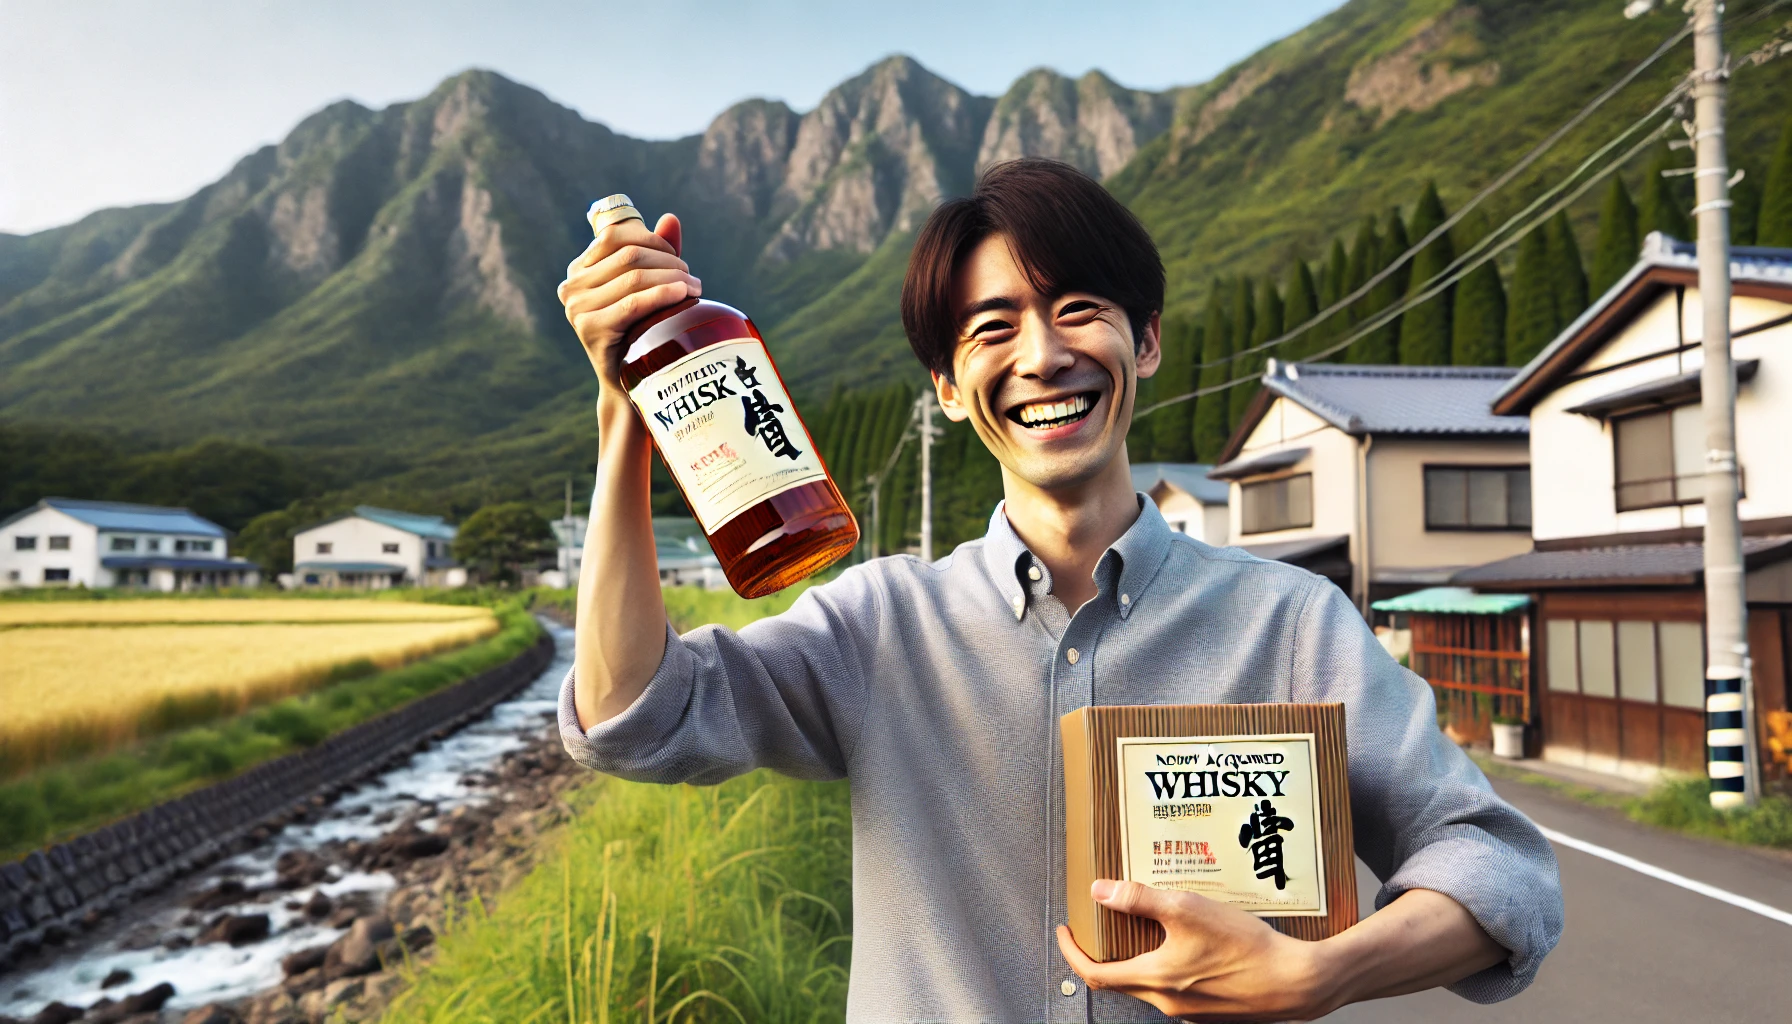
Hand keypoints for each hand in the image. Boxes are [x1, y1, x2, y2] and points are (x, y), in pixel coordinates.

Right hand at [557, 212, 700, 391]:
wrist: (629, 383)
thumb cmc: (641, 331)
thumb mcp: (648, 287)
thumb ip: (656, 253)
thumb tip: (670, 218)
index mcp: (580, 269)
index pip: (617, 235)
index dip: (652, 240)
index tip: (677, 257)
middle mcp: (572, 285)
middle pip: (628, 255)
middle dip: (668, 261)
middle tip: (692, 278)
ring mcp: (577, 307)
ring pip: (633, 277)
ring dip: (672, 277)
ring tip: (695, 288)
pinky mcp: (590, 328)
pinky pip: (633, 303)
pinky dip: (662, 294)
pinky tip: (683, 295)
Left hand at [1055, 880, 1327, 1020]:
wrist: (1296, 983)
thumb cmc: (1246, 948)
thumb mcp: (1188, 909)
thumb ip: (1140, 899)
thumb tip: (1100, 891)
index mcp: (1155, 980)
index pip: (1095, 974)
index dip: (1072, 952)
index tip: (1065, 931)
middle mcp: (1168, 1002)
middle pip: (1121, 978)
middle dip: (1107, 949)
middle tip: (1104, 921)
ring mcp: (1191, 1010)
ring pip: (1151, 981)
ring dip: (1140, 954)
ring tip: (1148, 922)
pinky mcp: (1212, 1009)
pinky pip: (1178, 985)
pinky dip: (1170, 962)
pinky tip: (1189, 939)